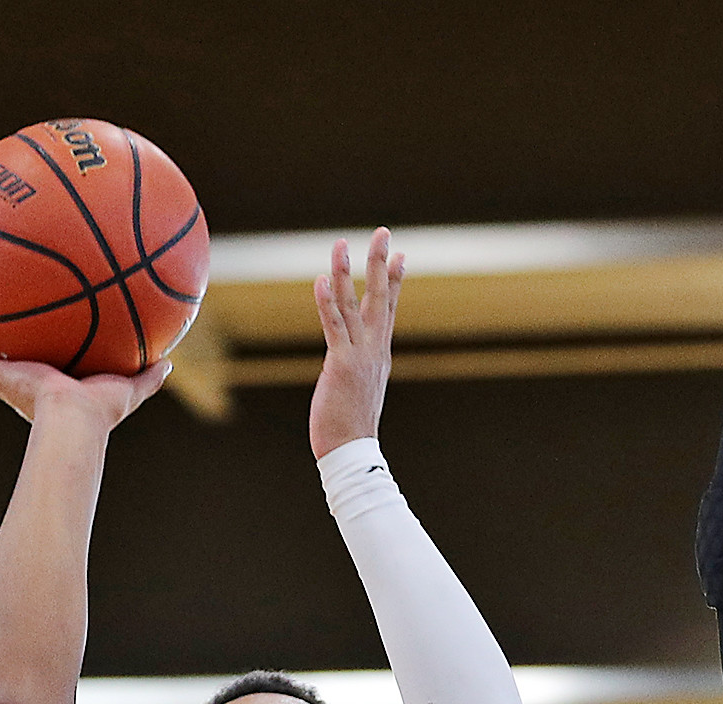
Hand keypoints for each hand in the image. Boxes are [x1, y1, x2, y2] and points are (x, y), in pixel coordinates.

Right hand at [0, 318, 172, 430]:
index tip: (39, 339)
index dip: (39, 357)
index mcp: (54, 389)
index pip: (44, 370)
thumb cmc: (100, 412)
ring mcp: (10, 382)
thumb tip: (170, 362)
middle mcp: (28, 385)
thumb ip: (149, 377)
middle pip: (10, 364)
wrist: (74, 420)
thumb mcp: (129, 387)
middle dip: (3, 348)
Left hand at [309, 230, 406, 458]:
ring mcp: (359, 355)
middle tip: (383, 232)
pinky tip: (321, 280)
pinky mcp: (341, 364)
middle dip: (380, 263)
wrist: (353, 452)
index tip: (402, 255)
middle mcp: (374, 349)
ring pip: (353, 305)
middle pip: (379, 297)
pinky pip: (334, 327)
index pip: (389, 309)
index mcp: (379, 354)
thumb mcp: (359, 389)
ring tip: (341, 243)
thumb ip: (358, 368)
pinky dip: (327, 302)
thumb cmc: (352, 427)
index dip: (395, 280)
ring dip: (346, 271)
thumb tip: (352, 363)